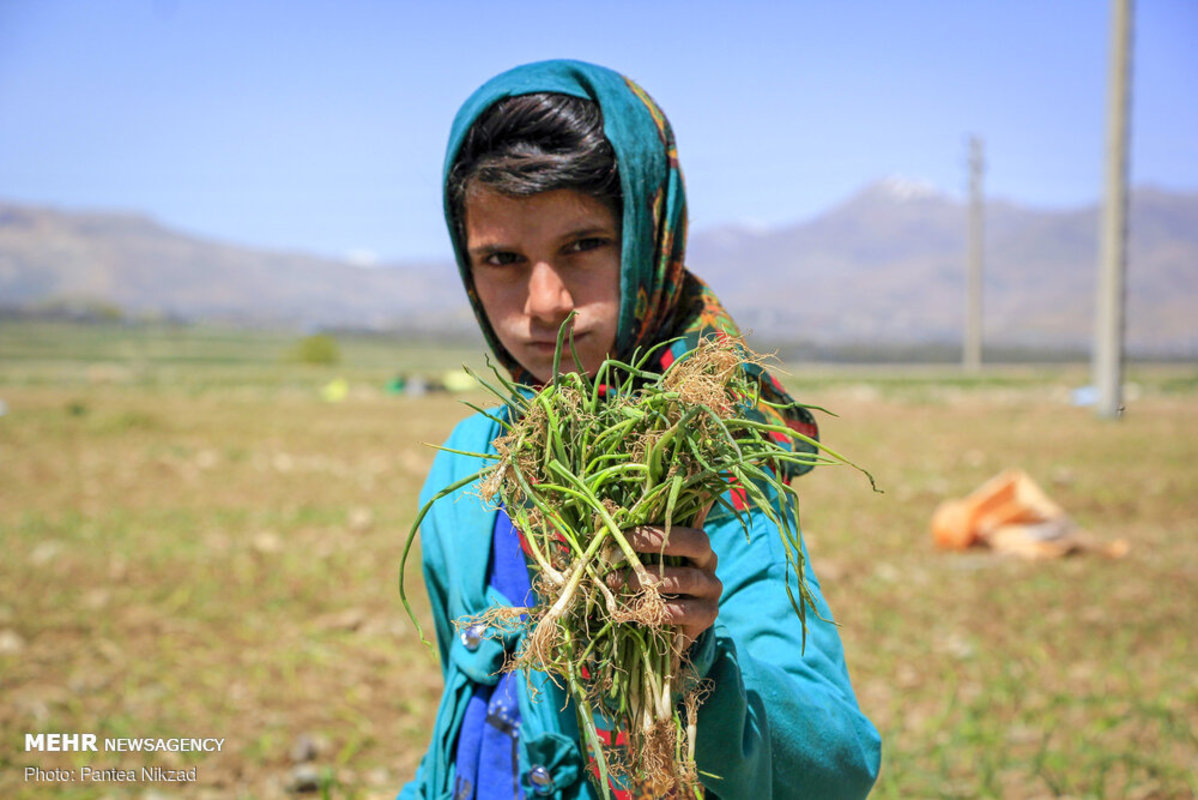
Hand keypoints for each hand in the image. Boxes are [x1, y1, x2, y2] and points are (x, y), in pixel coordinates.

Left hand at [619, 525, 721, 646]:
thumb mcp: (649, 563)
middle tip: (623, 554)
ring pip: (687, 578)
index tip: (623, 533)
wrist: (671, 626)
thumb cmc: (654, 586)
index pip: (683, 524)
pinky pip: (684, 610)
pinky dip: (659, 610)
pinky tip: (637, 610)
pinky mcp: (708, 614)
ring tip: (622, 583)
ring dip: (651, 580)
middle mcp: (709, 561)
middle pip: (696, 543)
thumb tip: (608, 529)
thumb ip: (638, 547)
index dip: (655, 528)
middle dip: (658, 544)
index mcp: (696, 542)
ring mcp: (711, 588)